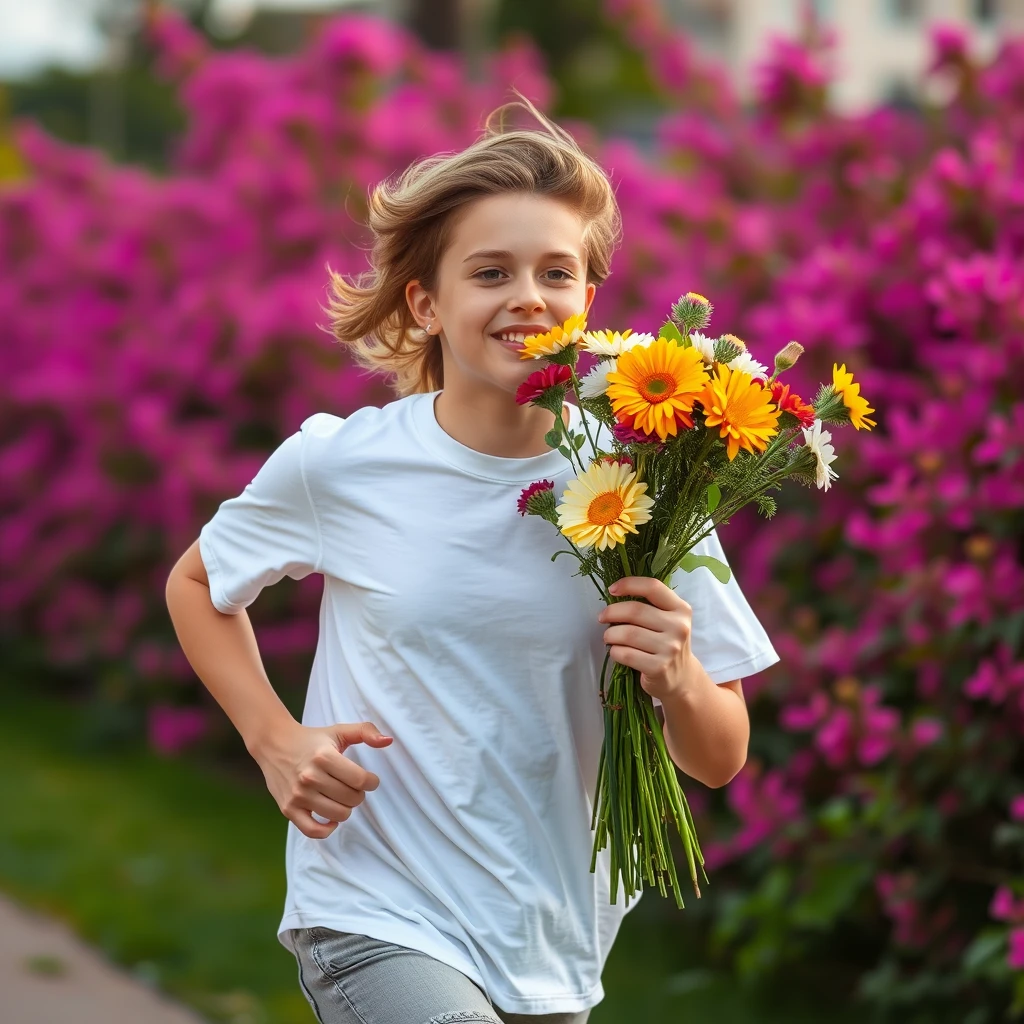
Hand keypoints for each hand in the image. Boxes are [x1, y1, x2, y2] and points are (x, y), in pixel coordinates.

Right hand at [251, 719, 392, 839]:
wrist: (274, 744)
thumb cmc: (312, 739)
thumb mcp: (339, 730)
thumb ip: (365, 732)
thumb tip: (388, 741)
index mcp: (324, 757)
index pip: (360, 780)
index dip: (371, 782)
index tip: (369, 779)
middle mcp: (310, 777)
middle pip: (351, 799)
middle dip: (359, 795)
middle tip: (353, 787)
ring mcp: (298, 795)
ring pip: (338, 815)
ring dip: (346, 809)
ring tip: (342, 798)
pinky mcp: (288, 809)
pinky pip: (313, 831)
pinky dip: (327, 829)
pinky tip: (331, 818)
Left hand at [597, 575, 698, 702]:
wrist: (682, 677)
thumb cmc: (667, 643)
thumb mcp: (669, 620)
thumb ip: (651, 605)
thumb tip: (615, 593)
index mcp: (681, 609)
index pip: (653, 587)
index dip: (628, 584)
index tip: (612, 590)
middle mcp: (679, 627)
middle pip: (635, 611)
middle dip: (611, 612)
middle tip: (602, 618)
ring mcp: (670, 648)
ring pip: (628, 633)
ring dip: (610, 634)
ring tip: (609, 637)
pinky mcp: (659, 667)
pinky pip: (626, 654)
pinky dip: (615, 651)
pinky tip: (617, 652)